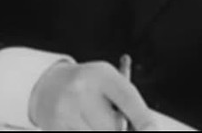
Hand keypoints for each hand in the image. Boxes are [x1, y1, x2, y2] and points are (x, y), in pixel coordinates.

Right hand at [28, 60, 157, 130]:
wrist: (48, 85)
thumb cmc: (92, 86)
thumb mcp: (110, 82)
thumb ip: (126, 104)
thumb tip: (146, 129)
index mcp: (101, 74)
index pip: (128, 99)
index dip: (143, 118)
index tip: (153, 131)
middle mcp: (81, 90)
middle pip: (115, 126)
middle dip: (121, 128)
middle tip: (121, 121)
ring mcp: (65, 110)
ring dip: (102, 131)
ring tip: (95, 117)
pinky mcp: (55, 127)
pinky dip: (87, 131)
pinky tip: (83, 124)